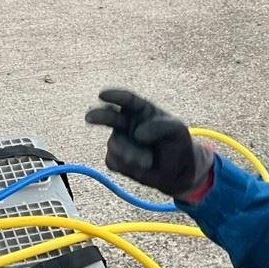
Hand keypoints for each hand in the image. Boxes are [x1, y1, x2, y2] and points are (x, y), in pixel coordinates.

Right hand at [86, 88, 213, 199]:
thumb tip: (137, 134)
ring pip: (114, 144)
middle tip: (90, 117)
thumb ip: (160, 127)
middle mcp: (127, 123)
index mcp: (141, 110)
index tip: (102, 95)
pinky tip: (141, 167)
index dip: (114, 96)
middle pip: (108, 116)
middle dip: (98, 116)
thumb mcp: (178, 131)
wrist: (179, 172)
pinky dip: (126, 165)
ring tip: (147, 161)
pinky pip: (113, 160)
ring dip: (129, 153)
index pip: (126, 100)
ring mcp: (121, 141)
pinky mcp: (117, 160)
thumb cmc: (178, 145)